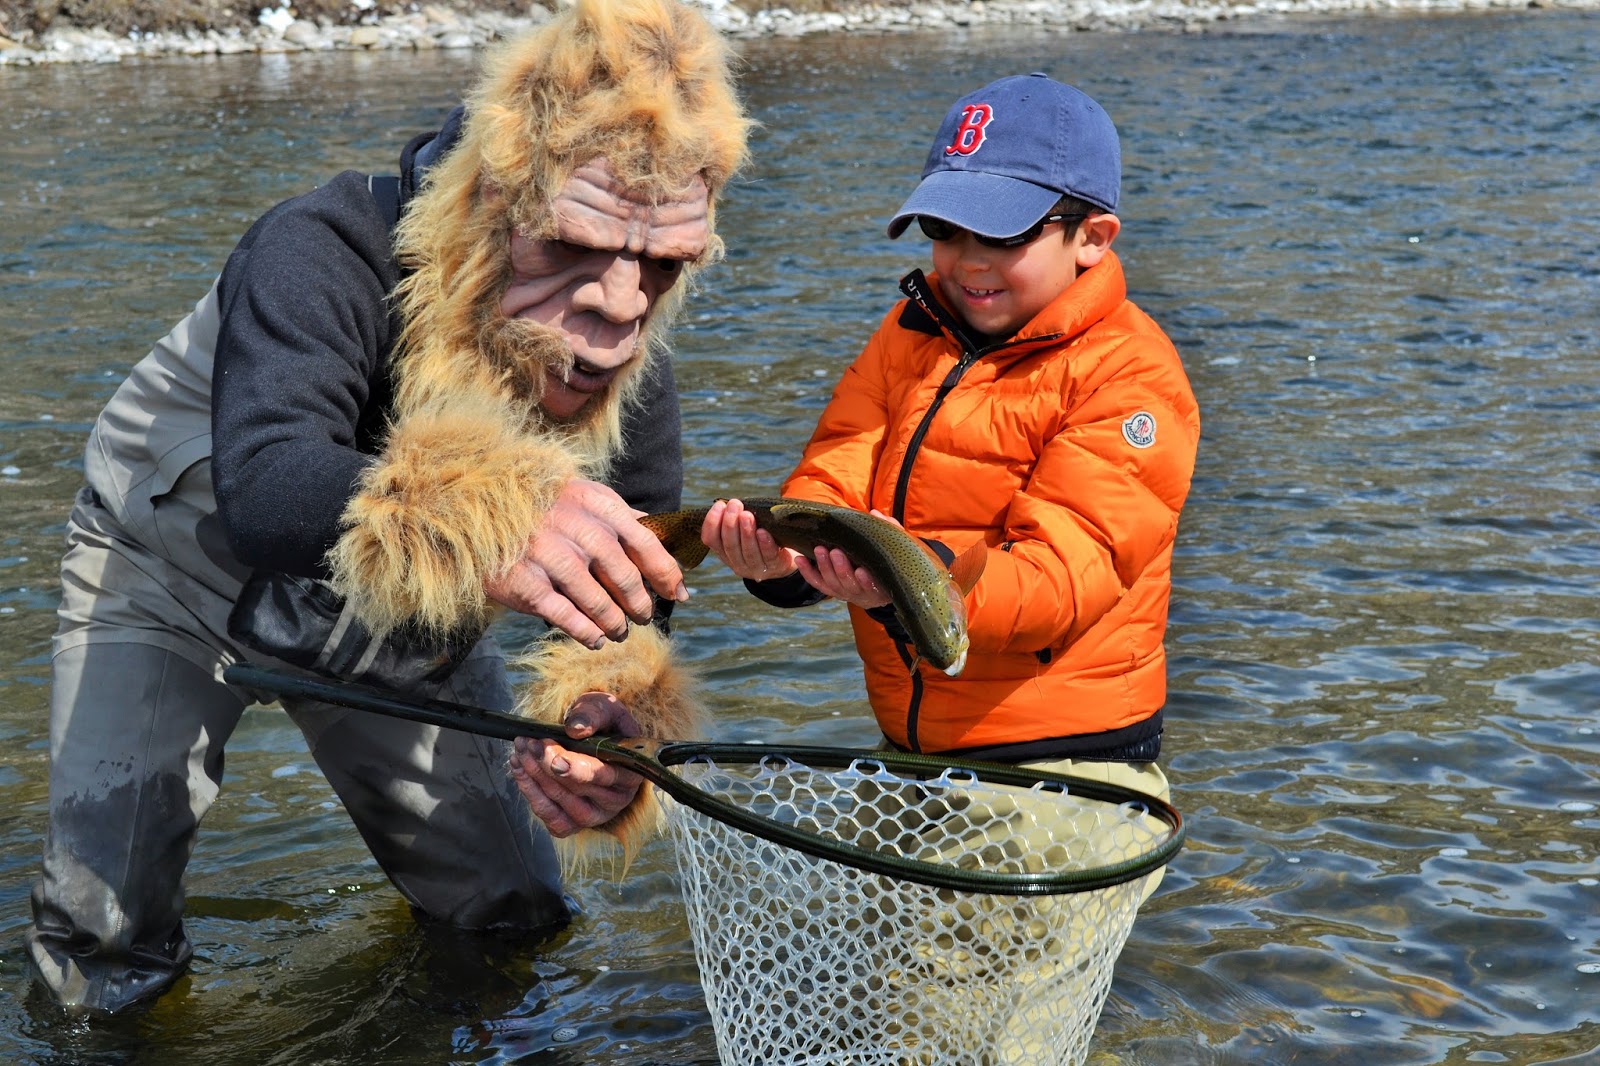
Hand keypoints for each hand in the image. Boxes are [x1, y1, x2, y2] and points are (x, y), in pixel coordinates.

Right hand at [485, 479, 687, 647]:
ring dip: (615, 624)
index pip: (646, 545)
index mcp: (599, 507)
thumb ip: (623, 517)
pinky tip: (594, 639)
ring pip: (599, 604)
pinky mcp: (526, 583)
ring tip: (619, 631)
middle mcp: (578, 531)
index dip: (667, 574)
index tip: (678, 594)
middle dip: (640, 605)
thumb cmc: (544, 504)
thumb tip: (665, 538)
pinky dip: (586, 633)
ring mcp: (551, 557)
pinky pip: (566, 617)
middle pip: (626, 580)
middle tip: (643, 617)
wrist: (478, 506)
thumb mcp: (585, 497)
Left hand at [509, 692, 644, 837]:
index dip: (576, 769)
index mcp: (630, 773)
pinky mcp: (572, 823)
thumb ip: (593, 715)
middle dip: (546, 765)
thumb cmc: (604, 724)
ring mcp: (594, 815)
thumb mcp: (605, 708)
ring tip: (520, 752)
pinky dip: (530, 792)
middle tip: (528, 743)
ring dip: (534, 778)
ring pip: (559, 806)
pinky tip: (519, 769)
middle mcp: (615, 800)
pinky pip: (548, 816)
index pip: (603, 776)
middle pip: (576, 790)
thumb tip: (576, 729)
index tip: (553, 757)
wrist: (595, 738)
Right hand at [699, 498, 800, 581]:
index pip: (711, 540)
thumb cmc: (759, 538)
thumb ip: (735, 521)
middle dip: (730, 523)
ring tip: (746, 515)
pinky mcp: (775, 567)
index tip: (719, 504)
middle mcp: (737, 563)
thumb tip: (729, 504)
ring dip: (746, 532)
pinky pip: (768, 556)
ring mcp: (756, 568)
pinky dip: (764, 544)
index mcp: (725, 553)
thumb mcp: (743, 532)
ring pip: (748, 552)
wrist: (785, 559)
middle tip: (734, 504)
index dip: (712, 522)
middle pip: (730, 545)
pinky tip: (763, 532)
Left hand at [792, 508, 896, 609]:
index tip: (861, 571)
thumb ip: (889, 530)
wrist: (882, 580)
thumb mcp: (895, 546)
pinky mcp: (833, 589)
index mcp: (881, 587)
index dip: (867, 582)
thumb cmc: (888, 559)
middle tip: (835, 552)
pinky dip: (808, 573)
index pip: (874, 587)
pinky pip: (818, 583)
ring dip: (824, 567)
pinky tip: (800, 560)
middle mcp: (861, 593)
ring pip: (832, 584)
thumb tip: (875, 513)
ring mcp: (845, 592)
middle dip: (841, 569)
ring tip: (819, 550)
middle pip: (848, 585)